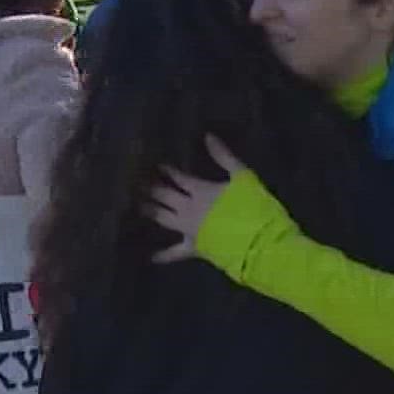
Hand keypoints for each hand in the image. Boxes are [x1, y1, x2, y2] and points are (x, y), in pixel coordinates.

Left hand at [147, 135, 243, 263]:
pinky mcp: (193, 248)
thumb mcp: (243, 177)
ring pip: (164, 218)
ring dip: (152, 211)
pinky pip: (175, 253)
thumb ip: (224, 157)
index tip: (157, 166)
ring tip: (140, 206)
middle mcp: (188, 208)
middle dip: (153, 188)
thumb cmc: (252, 207)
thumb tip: (208, 136)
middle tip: (138, 183)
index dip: (168, 171)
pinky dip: (164, 255)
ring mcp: (188, 229)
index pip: (179, 178)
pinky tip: (152, 257)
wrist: (255, 240)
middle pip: (166, 196)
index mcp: (200, 190)